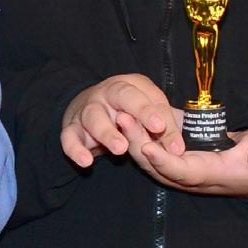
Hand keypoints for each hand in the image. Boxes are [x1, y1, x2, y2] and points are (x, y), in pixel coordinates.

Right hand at [63, 73, 178, 166]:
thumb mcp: (147, 110)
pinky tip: (86, 161)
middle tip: (154, 128)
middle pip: (121, 96)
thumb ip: (164, 126)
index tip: (163, 126)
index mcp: (129, 85)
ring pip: (94, 117)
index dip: (154, 110)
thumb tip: (178, 149)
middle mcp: (106, 94)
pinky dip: (75, 149)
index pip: (145, 95)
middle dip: (138, 112)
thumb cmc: (126, 110)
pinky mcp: (71, 128)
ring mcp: (87, 110)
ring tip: (121, 149)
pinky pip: (69, 138)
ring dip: (107, 132)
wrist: (89, 107)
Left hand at [120, 118, 247, 196]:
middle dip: (136, 144)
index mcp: (210, 174)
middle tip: (122, 120)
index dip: (162, 161)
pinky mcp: (178, 150)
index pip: (181, 171)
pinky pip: (153, 145)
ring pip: (150, 155)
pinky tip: (125, 113)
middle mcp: (190, 174)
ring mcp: (181, 162)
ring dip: (133, 137)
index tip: (146, 147)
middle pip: (156, 164)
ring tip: (118, 114)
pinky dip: (139, 132)